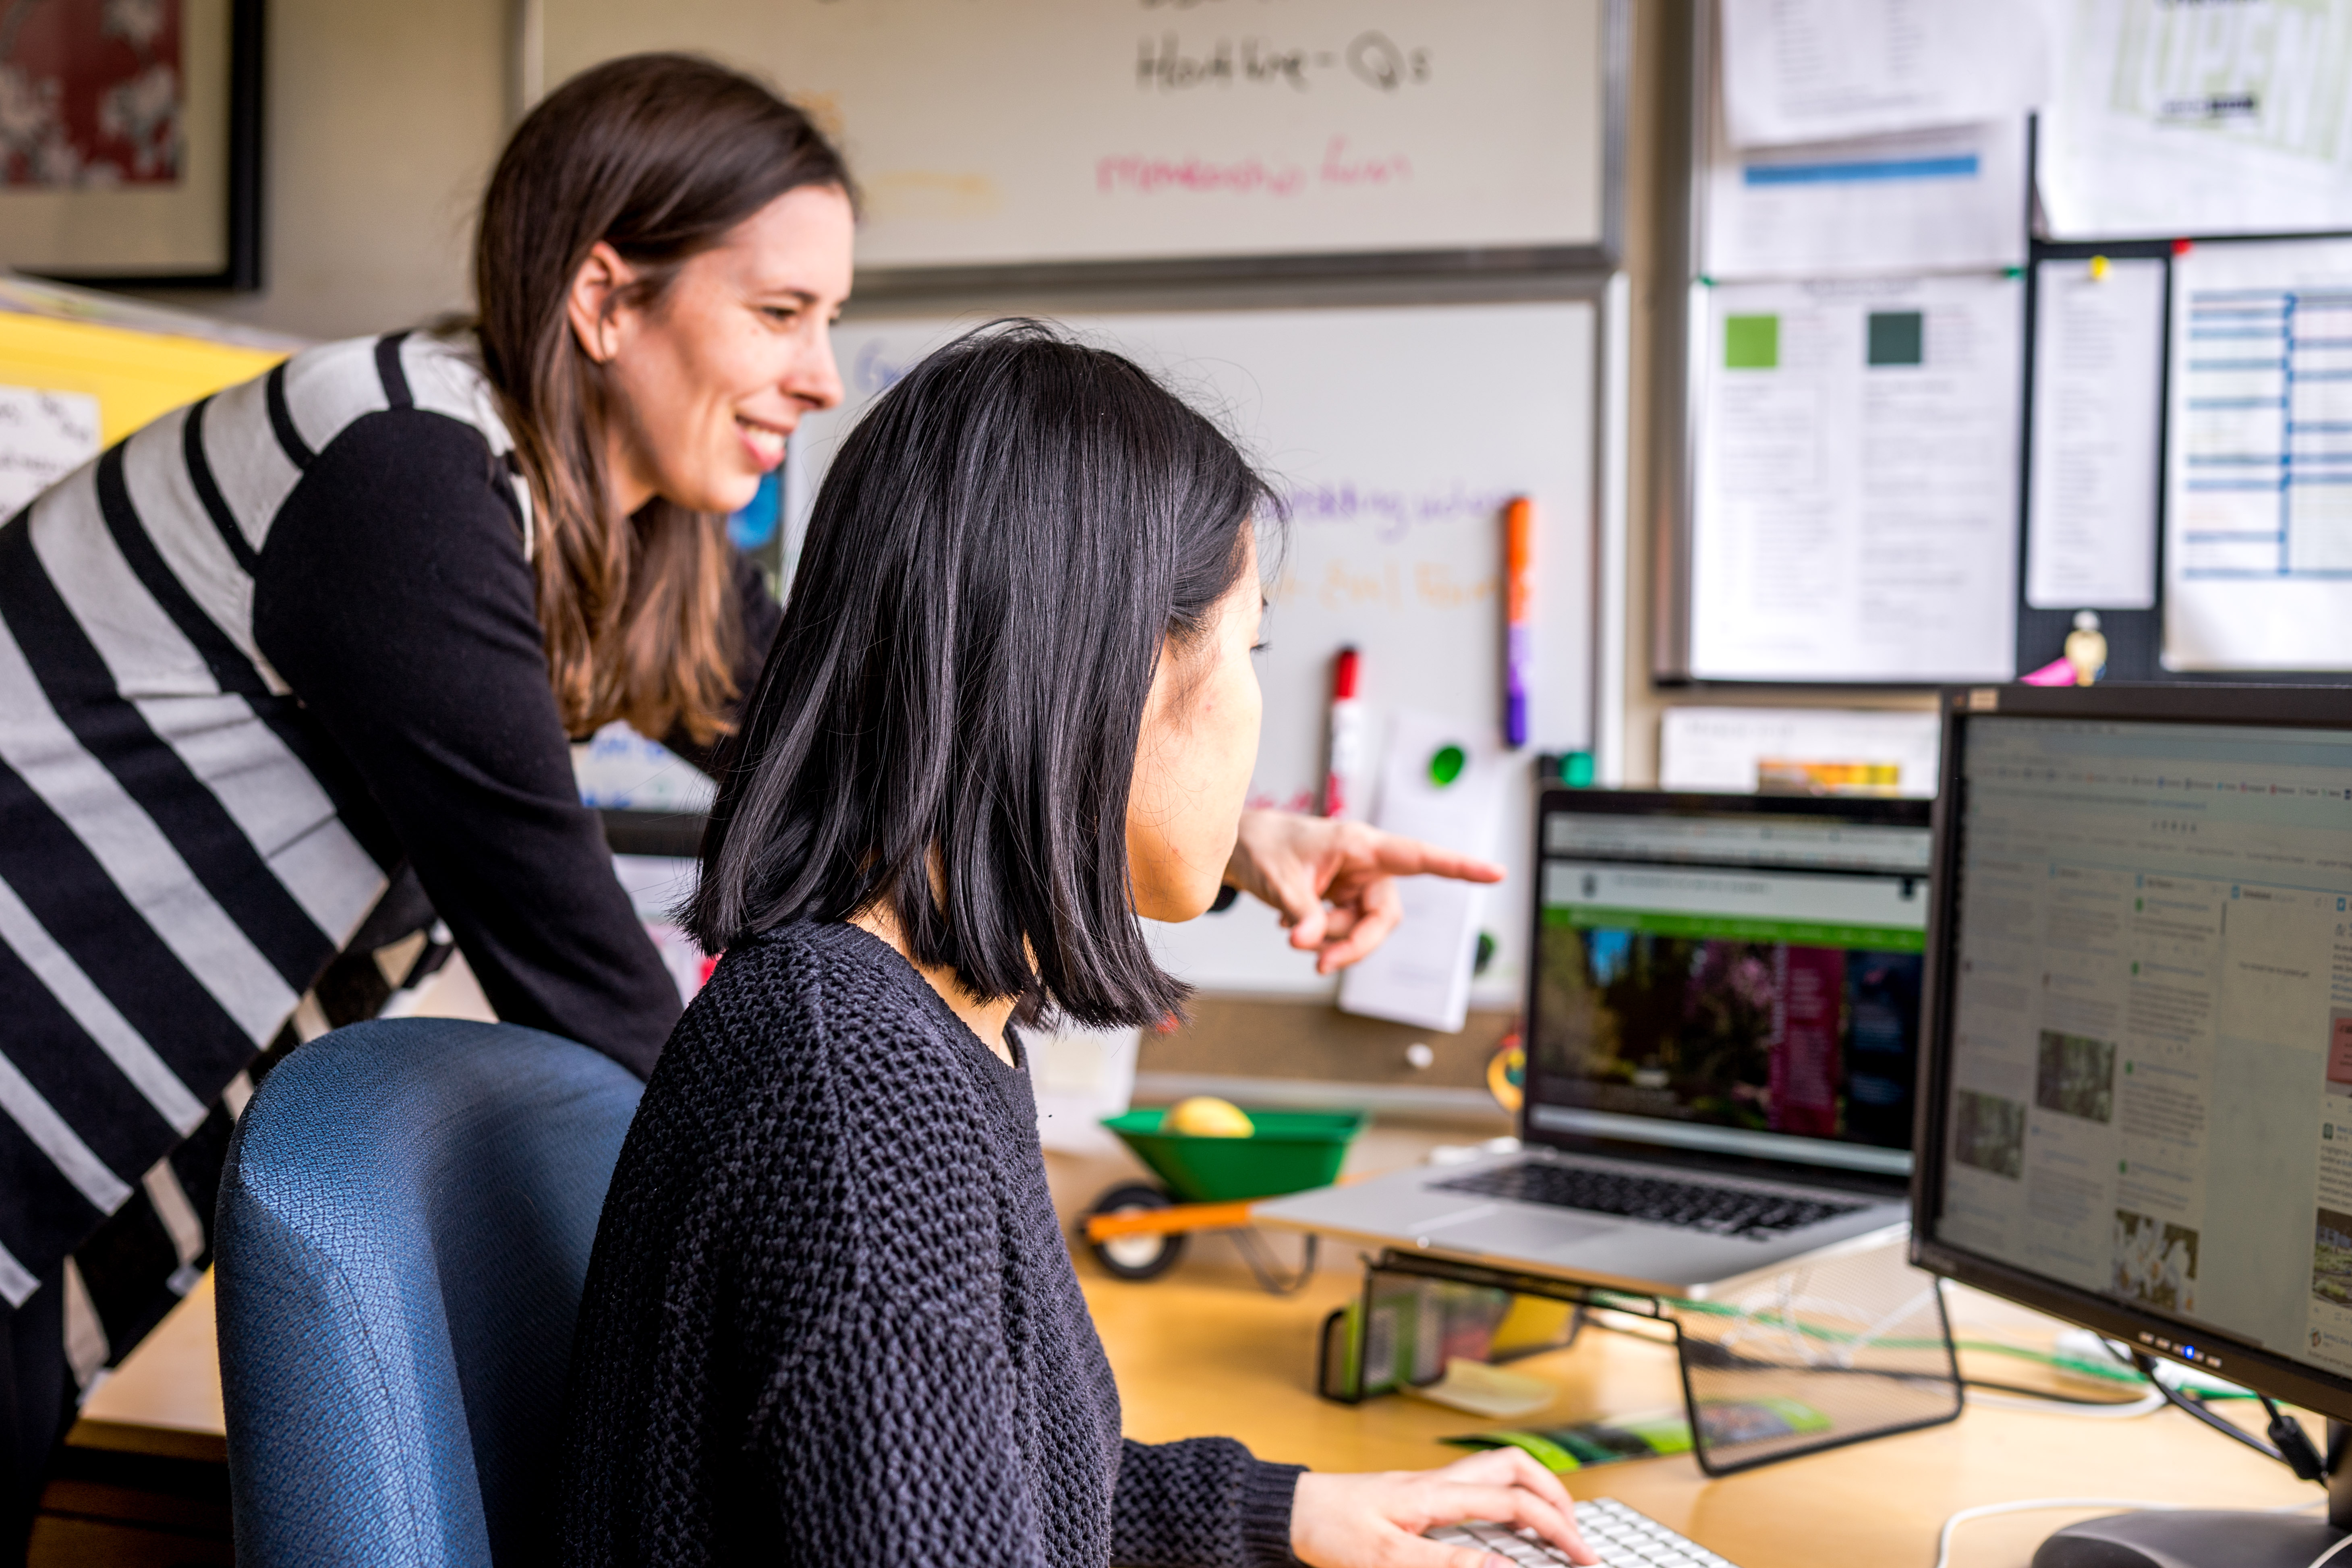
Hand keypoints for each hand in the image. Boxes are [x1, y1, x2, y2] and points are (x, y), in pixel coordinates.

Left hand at [1223, 811, 1504, 973]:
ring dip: (1332, 940)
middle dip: (1356, 943)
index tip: (1495, 873)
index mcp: (1361, 844)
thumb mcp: (1280, 881)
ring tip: (1292, 932)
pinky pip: (1344, 930)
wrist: (1236, 847)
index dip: (1459, 867)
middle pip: (1385, 915)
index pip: (1419, 856)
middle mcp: (1365, 864)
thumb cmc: (1262, 846)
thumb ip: (1301, 913)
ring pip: (1363, 928)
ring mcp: (1354, 883)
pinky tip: (1293, 926)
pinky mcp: (1341, 899)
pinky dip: (1321, 936)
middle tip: (1320, 963)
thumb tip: (1309, 943)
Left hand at [1288, 1448, 1598, 1567]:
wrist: (1290, 1510)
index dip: (1556, 1528)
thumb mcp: (1386, 1558)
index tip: (1582, 1557)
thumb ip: (1446, 1561)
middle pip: (1516, 1465)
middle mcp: (1438, 1481)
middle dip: (1556, 1494)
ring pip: (1498, 1469)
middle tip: (1576, 1533)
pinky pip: (1476, 1485)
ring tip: (1553, 1527)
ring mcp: (1429, 1484)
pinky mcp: (1419, 1494)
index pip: (1515, 1501)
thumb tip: (1503, 1566)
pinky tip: (1505, 1527)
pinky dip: (1505, 1498)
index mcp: (1435, 1494)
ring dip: (1533, 1491)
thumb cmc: (1328, 1528)